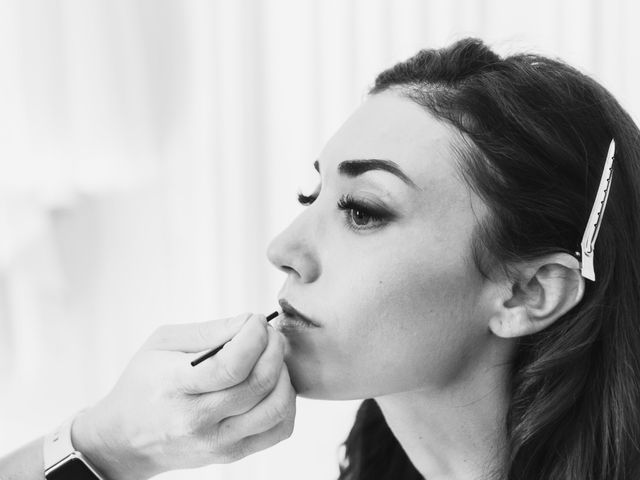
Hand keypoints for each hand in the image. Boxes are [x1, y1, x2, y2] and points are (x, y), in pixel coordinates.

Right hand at [72, 313, 295, 479]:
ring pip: (275, 408)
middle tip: (270, 335)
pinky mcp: (232, 454)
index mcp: (175, 386)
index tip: (257, 321)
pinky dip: (286, 403)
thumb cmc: (145, 383)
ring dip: (284, 375)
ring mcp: (218, 442)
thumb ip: (209, 332)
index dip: (255, 337)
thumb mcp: (163, 344)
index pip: (230, 366)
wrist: (125, 440)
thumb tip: (250, 323)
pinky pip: (279, 430)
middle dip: (275, 349)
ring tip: (272, 359)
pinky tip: (273, 386)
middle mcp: (198, 420)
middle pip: (259, 384)